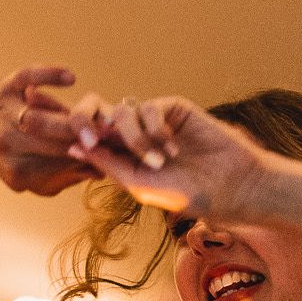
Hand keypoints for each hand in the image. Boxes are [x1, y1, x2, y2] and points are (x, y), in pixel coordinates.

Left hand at [0, 66, 96, 195]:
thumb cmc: (12, 159)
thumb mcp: (35, 180)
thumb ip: (67, 178)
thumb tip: (100, 171)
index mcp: (17, 171)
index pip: (60, 164)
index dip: (88, 156)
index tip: (109, 151)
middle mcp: (8, 143)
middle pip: (56, 139)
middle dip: (85, 137)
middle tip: (109, 133)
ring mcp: (5, 114)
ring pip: (45, 114)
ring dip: (74, 116)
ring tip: (96, 114)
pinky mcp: (6, 87)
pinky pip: (28, 77)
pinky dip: (48, 75)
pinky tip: (70, 78)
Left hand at [67, 96, 267, 224]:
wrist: (231, 184)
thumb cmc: (186, 192)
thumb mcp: (138, 184)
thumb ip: (106, 163)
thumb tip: (70, 147)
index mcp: (120, 157)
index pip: (88, 138)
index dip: (74, 134)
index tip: (73, 144)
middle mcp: (133, 136)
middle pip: (96, 117)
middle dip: (88, 123)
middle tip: (94, 137)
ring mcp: (152, 121)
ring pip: (121, 112)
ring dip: (135, 138)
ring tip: (160, 161)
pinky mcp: (171, 108)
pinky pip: (147, 107)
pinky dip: (155, 129)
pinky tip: (173, 148)